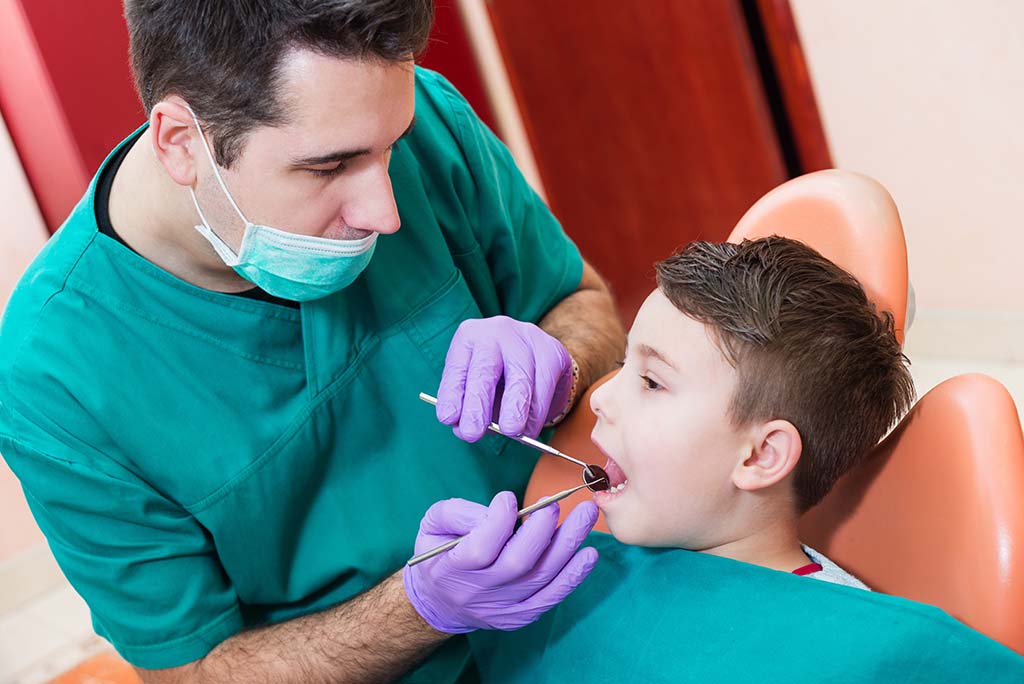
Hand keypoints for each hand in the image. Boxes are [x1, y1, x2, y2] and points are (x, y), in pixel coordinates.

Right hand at [402, 492, 599, 632]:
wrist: (441, 601)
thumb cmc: (441, 553)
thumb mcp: (433, 524)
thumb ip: (458, 512)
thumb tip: (499, 509)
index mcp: (452, 568)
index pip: (480, 548)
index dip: (498, 521)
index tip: (508, 498)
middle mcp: (479, 592)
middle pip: (518, 563)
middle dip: (541, 529)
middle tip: (555, 501)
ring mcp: (503, 607)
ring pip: (541, 577)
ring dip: (567, 544)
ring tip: (586, 515)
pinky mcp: (521, 615)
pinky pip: (552, 596)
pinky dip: (574, 575)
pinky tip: (588, 553)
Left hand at [436, 316, 573, 440]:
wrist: (538, 360)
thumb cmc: (499, 378)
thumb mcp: (476, 388)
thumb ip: (468, 408)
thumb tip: (463, 430)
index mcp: (469, 338)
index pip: (456, 368)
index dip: (451, 394)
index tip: (448, 418)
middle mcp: (496, 332)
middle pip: (485, 369)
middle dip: (478, 405)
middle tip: (472, 433)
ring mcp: (527, 338)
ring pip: (520, 379)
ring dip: (514, 412)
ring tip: (510, 432)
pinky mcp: (553, 351)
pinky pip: (544, 387)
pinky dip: (536, 415)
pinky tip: (529, 428)